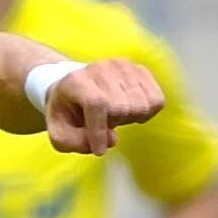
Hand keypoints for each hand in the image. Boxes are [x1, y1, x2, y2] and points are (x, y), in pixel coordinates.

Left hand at [44, 59, 165, 155]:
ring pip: (142, 104)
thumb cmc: (66, 113)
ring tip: (115, 114)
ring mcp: (123, 66)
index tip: (99, 150)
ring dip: (130, 117)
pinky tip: (130, 110)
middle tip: (103, 122)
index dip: (99, 131)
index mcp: (76, 82)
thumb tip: (110, 141)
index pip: (97, 104)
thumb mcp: (59, 134)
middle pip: (122, 107)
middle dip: (113, 123)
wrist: (73, 86)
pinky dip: (147, 112)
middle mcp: (101, 68)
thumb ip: (75, 142)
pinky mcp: (139, 69)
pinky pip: (157, 100)